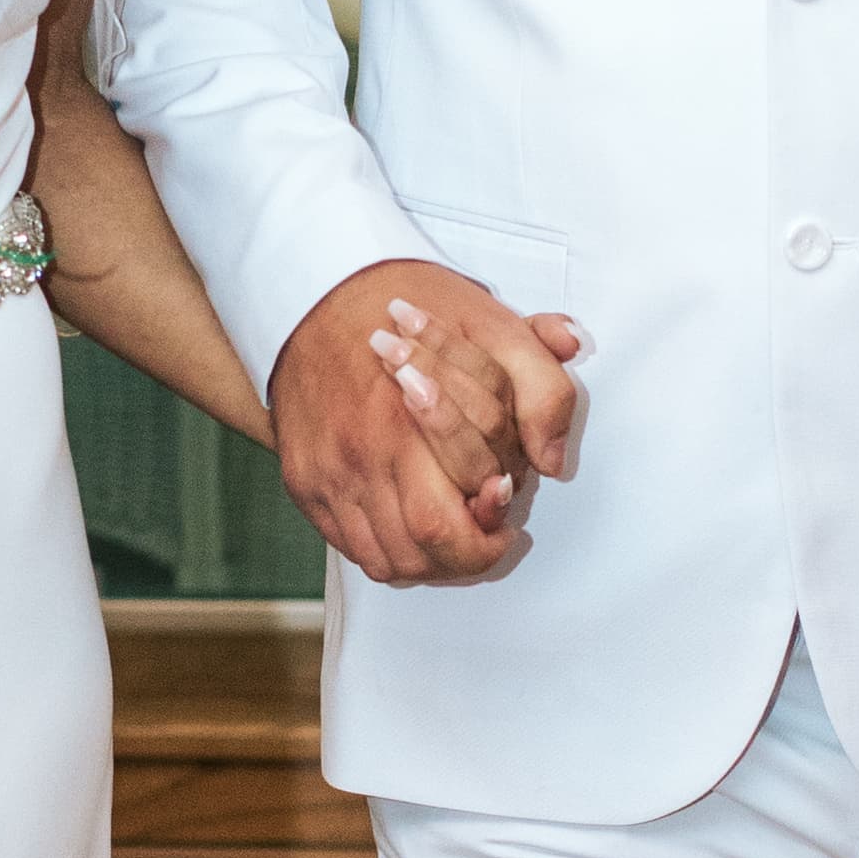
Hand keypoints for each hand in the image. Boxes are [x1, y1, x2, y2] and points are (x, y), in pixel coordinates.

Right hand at [269, 255, 587, 588]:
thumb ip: (541, 388)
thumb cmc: (415, 312)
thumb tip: (554, 460)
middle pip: (420, 548)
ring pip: (385, 561)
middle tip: (485, 534)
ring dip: (429, 561)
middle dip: (465, 557)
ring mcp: (328, 473)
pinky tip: (411, 525)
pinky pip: (350, 547)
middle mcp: (363, 453)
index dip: (489, 532)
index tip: (503, 508)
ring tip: (453, 534)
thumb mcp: (496, 328)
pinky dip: (387, 551)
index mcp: (408, 418)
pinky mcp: (304, 481)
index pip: (452, 519)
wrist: (321, 296)